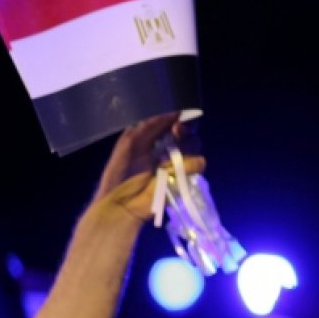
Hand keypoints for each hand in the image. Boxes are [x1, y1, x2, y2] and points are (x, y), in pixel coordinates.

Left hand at [86, 113, 204, 226]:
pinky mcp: (185, 178)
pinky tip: (173, 171)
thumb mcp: (129, 143)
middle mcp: (168, 148)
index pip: (173, 122)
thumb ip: (149, 126)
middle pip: (188, 131)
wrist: (123, 203)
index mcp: (153, 138)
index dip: (178, 118)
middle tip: (177, 132)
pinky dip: (189, 165)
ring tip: (172, 156)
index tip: (176, 119)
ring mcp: (178, 163)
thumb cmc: (120, 173)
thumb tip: (173, 114)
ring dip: (186, 147)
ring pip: (195, 145)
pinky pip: (198, 164)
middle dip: (185, 129)